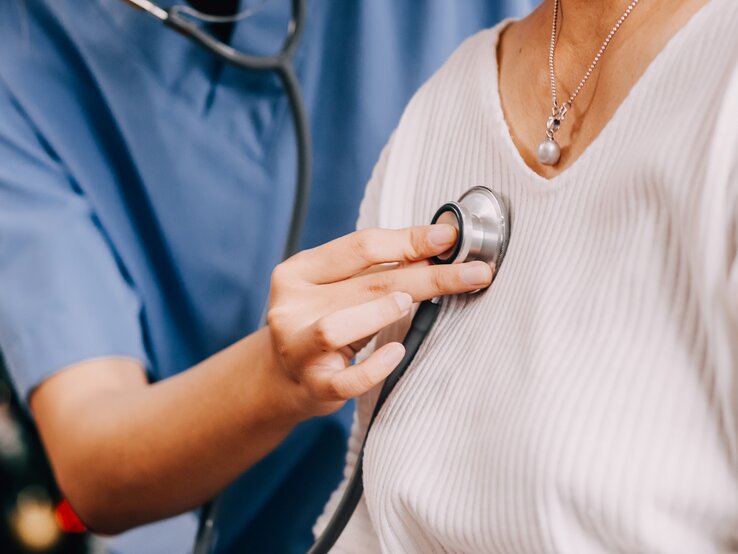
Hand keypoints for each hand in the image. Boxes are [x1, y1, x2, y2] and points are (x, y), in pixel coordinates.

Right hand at [265, 224, 492, 417]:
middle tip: (472, 272)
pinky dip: (376, 367)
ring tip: (412, 303)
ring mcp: (299, 348)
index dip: (409, 240)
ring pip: (337, 328)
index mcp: (298, 272)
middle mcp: (292, 307)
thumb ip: (375, 269)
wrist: (282, 376)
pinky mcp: (314, 385)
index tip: (449, 237)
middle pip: (367, 283)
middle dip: (427, 275)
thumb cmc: (320, 321)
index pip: (360, 246)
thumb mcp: (336, 288)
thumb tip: (438, 247)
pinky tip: (397, 353)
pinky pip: (348, 379)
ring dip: (381, 312)